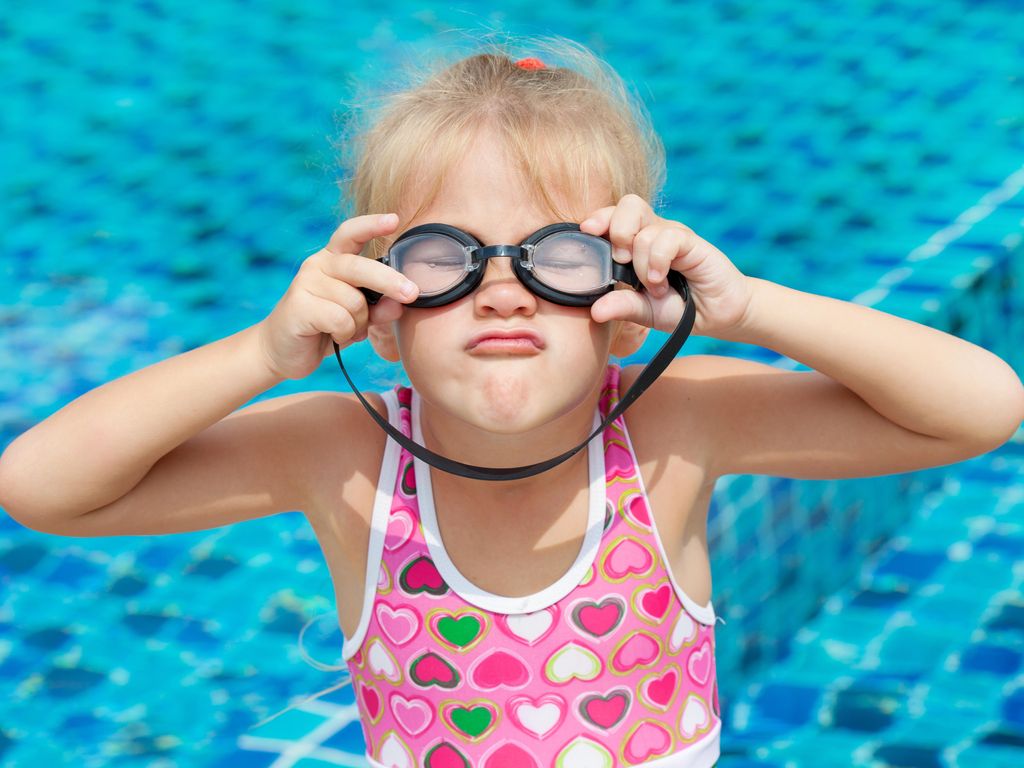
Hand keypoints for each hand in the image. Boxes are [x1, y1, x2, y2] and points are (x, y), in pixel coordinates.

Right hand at [256, 213, 418, 379]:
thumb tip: (399, 303)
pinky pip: (340, 319)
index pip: (351, 233)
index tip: (394, 220)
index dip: (372, 225)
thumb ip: (379, 307)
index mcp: (334, 259)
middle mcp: (318, 264)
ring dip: (359, 323)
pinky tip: (334, 336)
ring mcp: (305, 282)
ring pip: (354, 301)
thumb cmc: (326, 328)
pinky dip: (345, 333)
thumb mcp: (359, 316)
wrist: (284, 351)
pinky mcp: (298, 305)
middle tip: (411, 294)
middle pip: (360, 267)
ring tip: (347, 331)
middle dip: (389, 281)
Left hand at [581, 194, 753, 337]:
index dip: (597, 219)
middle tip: (621, 262)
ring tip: (653, 286)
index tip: (586, 234)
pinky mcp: (691, 242)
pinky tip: (661, 282)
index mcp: (635, 243)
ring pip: (644, 228)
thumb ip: (622, 306)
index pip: (611, 216)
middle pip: (627, 205)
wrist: (716, 315)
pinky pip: (667, 239)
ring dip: (641, 262)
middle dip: (616, 231)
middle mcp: (653, 233)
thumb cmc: (679, 307)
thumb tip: (594, 311)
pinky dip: (658, 262)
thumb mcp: (644, 311)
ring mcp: (672, 235)